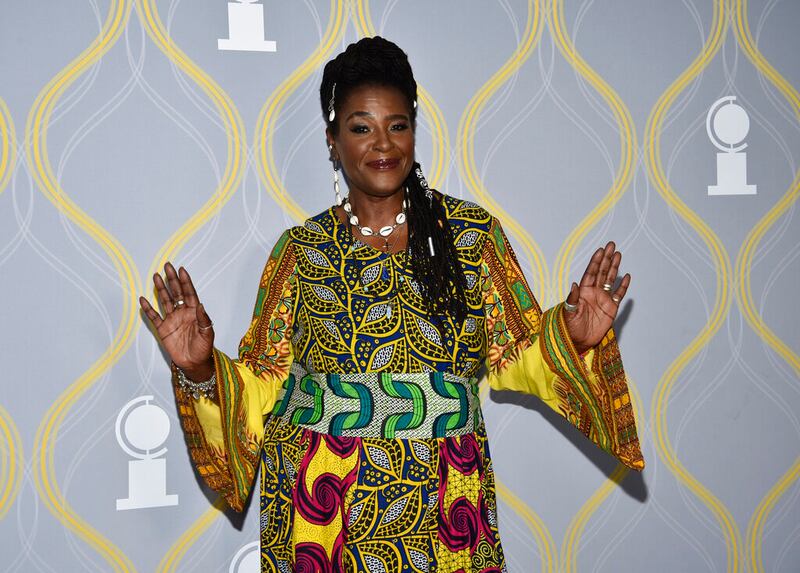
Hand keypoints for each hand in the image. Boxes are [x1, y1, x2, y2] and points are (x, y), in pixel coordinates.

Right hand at [139, 263, 214, 379]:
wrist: (194, 363)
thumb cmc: (203, 348)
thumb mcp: (207, 334)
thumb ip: (203, 319)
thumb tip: (200, 304)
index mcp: (194, 312)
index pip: (189, 293)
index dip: (185, 282)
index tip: (181, 270)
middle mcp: (182, 313)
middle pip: (176, 293)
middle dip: (172, 280)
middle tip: (167, 266)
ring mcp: (171, 320)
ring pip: (165, 301)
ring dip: (161, 289)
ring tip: (156, 276)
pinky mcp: (162, 329)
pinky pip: (154, 317)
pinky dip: (148, 308)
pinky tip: (143, 299)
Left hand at [563, 242, 629, 354]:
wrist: (579, 342)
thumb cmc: (570, 328)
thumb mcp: (569, 313)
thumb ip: (572, 299)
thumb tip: (574, 284)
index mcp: (583, 292)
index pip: (591, 273)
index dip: (595, 261)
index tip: (600, 250)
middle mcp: (594, 293)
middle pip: (602, 272)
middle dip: (606, 258)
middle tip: (611, 245)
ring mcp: (603, 300)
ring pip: (610, 280)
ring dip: (614, 268)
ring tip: (618, 254)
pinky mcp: (611, 308)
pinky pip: (618, 295)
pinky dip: (623, 286)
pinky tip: (627, 276)